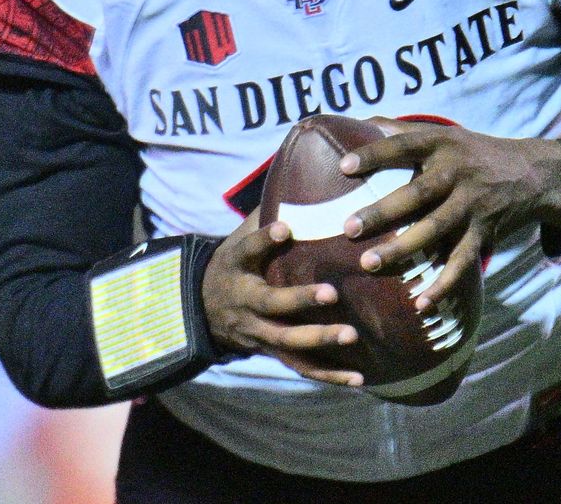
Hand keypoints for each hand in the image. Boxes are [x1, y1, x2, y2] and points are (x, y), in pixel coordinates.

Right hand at [201, 211, 364, 385]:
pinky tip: (358, 380)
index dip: (263, 240)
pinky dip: (328, 376)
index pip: (247, 250)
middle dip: (301, 300)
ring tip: (352, 336)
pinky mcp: (271, 353)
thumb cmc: (234, 266)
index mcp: (236, 269)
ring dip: (319, 340)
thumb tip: (295, 181)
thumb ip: (264, 219)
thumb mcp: (237, 242)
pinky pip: (299, 367)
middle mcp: (245, 303)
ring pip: (288, 342)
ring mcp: (258, 333)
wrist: (203, 310)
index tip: (284, 229)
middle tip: (332, 293)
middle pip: (272, 304)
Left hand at [339, 118, 560, 309]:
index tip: (344, 166)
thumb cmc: (473, 154)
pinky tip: (420, 302)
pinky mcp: (485, 232)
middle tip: (349, 228)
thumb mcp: (445, 135)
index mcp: (442, 145)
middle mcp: (457, 173)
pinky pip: (462, 261)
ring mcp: (472, 205)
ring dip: (402, 249)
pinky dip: (443, 284)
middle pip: (417, 193)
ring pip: (435, 229)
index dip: (375, 154)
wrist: (532, 174)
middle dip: (382, 212)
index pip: (404, 146)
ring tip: (369, 263)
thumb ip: (404, 131)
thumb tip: (360, 123)